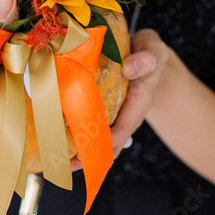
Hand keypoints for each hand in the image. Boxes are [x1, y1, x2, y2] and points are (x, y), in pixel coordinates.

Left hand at [68, 28, 170, 170]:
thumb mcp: (154, 51)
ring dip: (82, 149)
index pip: (124, 126)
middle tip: (70, 163)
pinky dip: (76, 132)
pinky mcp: (102, 108)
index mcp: (139, 101)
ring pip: (99, 137)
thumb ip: (147, 59)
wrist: (147, 56)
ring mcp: (114, 113)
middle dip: (92, 153)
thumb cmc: (150, 53)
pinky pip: (90, 123)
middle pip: (110, 140)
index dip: (109, 140)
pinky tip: (60, 140)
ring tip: (62, 162)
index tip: (91, 149)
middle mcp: (126, 112)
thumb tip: (129, 68)